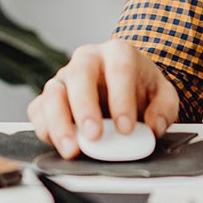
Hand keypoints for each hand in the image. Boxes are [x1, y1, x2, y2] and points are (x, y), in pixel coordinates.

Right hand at [27, 39, 179, 159]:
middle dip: (85, 108)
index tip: (126, 128)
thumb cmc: (141, 87)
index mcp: (118, 53)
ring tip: (73, 149)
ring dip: (60, 123)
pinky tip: (59, 144)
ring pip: (53, 93)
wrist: (125, 86)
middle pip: (79, 75)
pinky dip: (45, 129)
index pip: (119, 69)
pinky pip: (38, 110)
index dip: (122, 99)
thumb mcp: (163, 95)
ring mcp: (65, 77)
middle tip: (94, 136)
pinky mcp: (49, 97)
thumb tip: (152, 128)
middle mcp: (87, 60)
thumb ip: (163, 110)